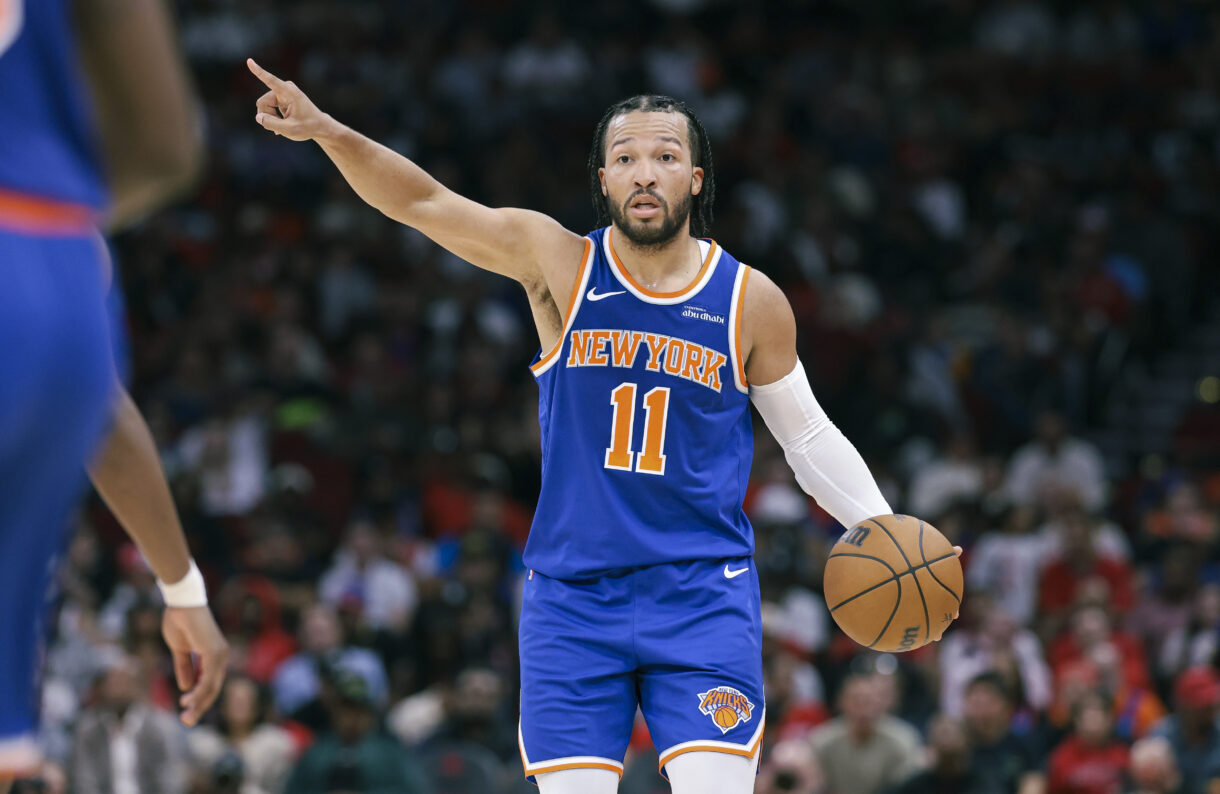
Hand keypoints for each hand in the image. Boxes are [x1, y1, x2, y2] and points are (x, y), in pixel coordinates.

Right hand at [162, 606, 228, 726]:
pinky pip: (208, 678)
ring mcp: (219, 654)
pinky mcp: (213, 651)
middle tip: (187, 721)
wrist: (181, 603)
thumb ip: (184, 667)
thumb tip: (186, 687)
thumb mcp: (180, 650)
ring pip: (211, 686)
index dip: (199, 697)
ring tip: (186, 716)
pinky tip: (188, 701)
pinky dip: (199, 691)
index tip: (185, 708)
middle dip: (200, 706)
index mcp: (214, 655)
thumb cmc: (180, 621)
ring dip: (198, 703)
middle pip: (213, 688)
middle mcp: (221, 655)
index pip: (210, 682)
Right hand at [247, 58, 332, 140]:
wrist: (319, 126)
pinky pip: (267, 109)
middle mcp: (284, 89)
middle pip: (262, 103)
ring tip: (284, 124)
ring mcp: (281, 93)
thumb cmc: (307, 127)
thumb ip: (271, 124)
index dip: (258, 71)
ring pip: (263, 107)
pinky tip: (282, 124)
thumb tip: (258, 117)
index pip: (270, 80)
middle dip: (267, 116)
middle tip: (281, 126)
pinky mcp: (279, 98)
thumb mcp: (290, 130)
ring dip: (271, 118)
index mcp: (289, 92)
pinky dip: (273, 118)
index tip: (249, 61)